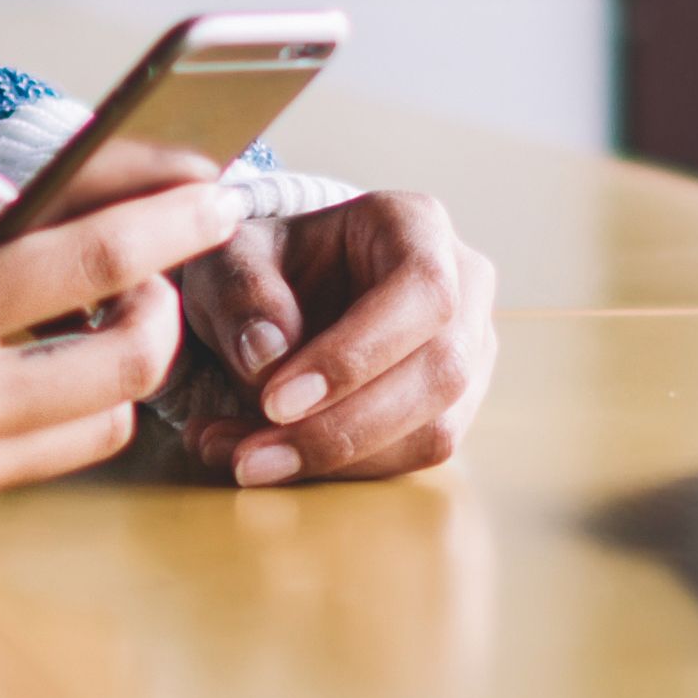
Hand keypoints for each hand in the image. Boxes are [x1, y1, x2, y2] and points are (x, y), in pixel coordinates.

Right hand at [0, 112, 237, 565]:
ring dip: (115, 367)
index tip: (220, 191)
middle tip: (154, 264)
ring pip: (94, 428)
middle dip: (167, 306)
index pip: (83, 267)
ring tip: (85, 311)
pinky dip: (40, 408)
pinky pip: (23, 463)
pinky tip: (1, 362)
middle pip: (127, 368)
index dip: (168, 224)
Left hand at [170, 191, 495, 485]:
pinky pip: (414, 457)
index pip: (420, 291)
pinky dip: (341, 472)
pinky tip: (271, 464)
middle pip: (440, 371)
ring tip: (244, 460)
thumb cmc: (262, 267)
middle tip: (251, 457)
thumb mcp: (228, 260)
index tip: (275, 402)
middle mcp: (462, 286)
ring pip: (434, 428)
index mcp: (416, 225)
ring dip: (337, 460)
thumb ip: (240, 293)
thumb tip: (267, 357)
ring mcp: (469, 351)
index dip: (356, 354)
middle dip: (343, 427)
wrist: (278, 297)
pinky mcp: (454, 407)